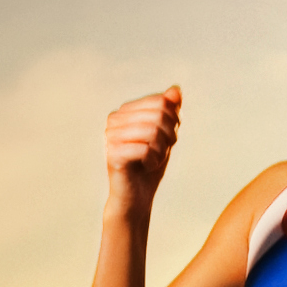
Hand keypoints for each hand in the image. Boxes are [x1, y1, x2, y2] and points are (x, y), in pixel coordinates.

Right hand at [102, 85, 181, 205]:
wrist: (137, 197)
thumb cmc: (149, 165)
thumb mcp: (165, 135)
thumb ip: (170, 111)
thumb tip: (176, 89)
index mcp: (124, 111)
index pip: (161, 102)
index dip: (174, 120)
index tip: (170, 137)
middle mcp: (114, 120)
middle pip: (159, 114)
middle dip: (169, 135)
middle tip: (162, 150)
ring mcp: (111, 136)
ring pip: (153, 131)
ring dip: (161, 149)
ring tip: (154, 159)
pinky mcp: (113, 155)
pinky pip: (145, 149)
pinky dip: (154, 160)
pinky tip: (147, 166)